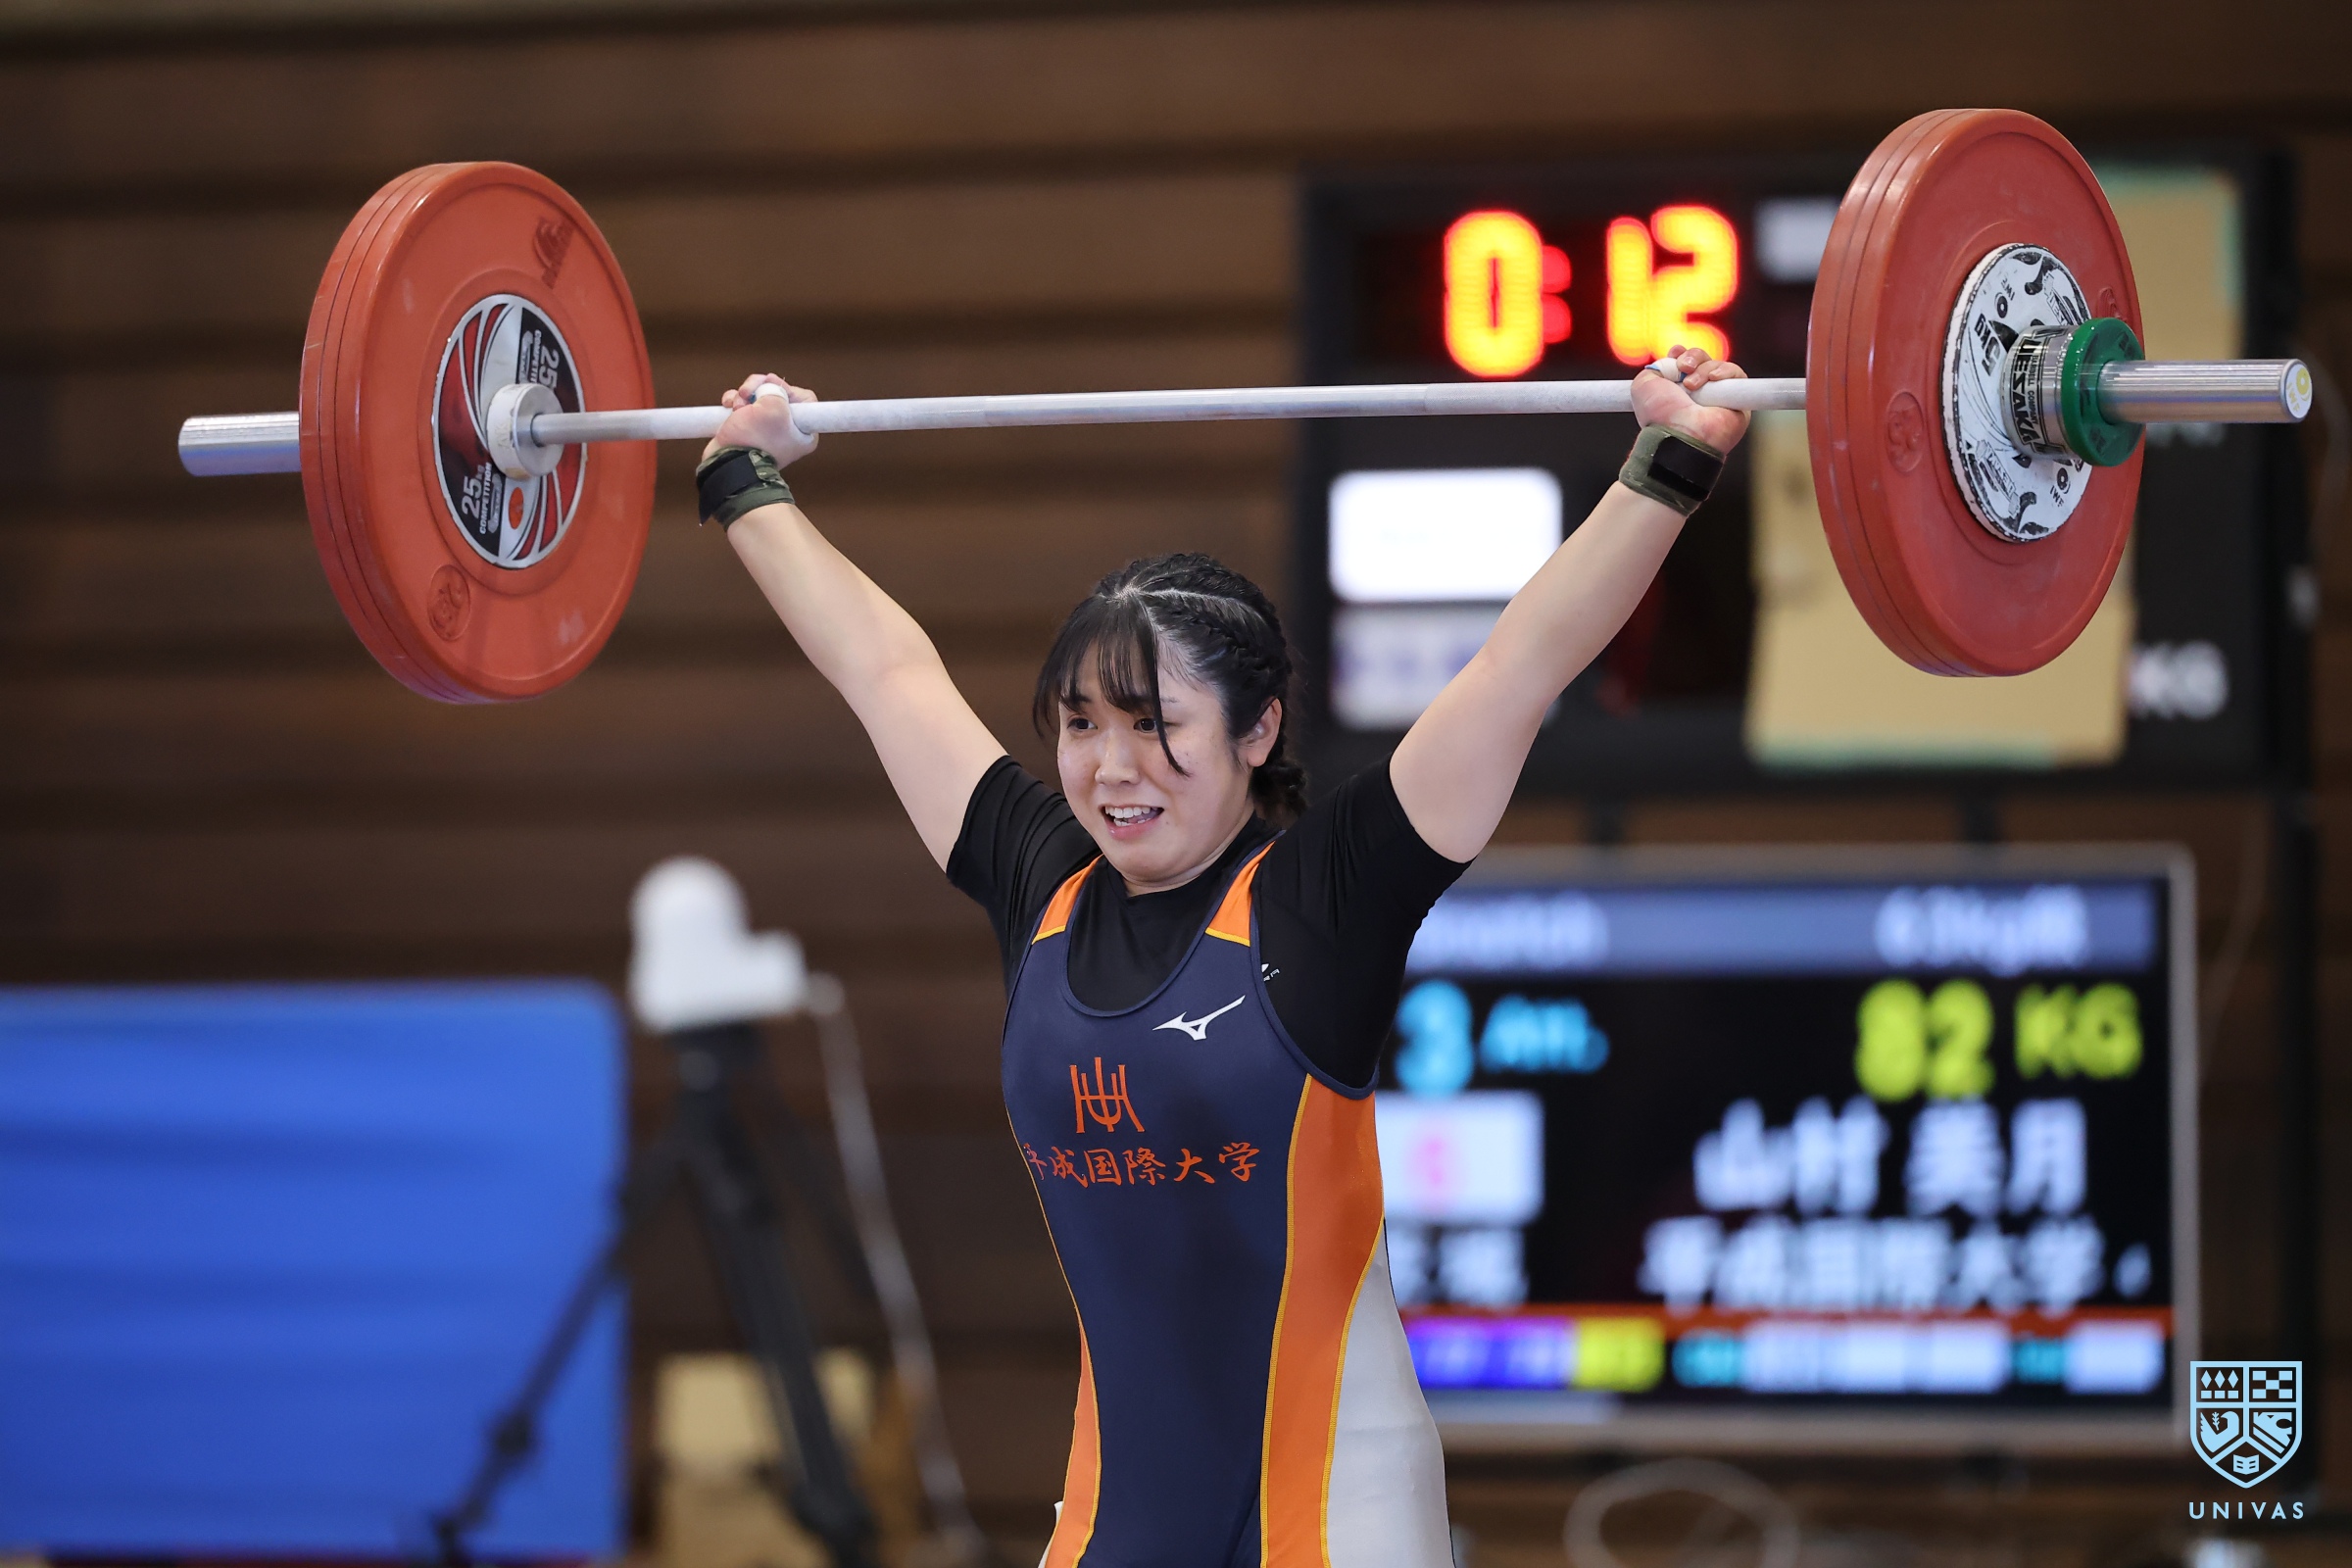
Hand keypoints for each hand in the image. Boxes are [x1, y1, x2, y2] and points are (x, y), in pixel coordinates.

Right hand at [703, 373, 818, 465]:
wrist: (728, 462)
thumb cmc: (755, 440)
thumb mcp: (774, 408)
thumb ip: (777, 390)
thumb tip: (767, 389)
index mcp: (804, 431)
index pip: (804, 398)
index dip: (787, 388)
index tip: (772, 387)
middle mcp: (787, 430)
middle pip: (778, 393)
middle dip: (759, 389)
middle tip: (747, 393)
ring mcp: (766, 429)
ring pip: (758, 397)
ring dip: (744, 395)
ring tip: (735, 406)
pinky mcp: (747, 428)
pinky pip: (743, 405)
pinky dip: (734, 401)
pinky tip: (727, 405)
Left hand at [1629, 345, 1749, 452]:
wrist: (1680, 434)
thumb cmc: (1660, 414)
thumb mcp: (1644, 385)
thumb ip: (1655, 369)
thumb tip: (1669, 362)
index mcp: (1677, 391)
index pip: (1686, 363)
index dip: (1682, 354)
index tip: (1676, 353)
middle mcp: (1698, 393)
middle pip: (1702, 360)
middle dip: (1692, 357)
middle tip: (1683, 368)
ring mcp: (1718, 396)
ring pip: (1717, 365)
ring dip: (1703, 369)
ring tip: (1691, 385)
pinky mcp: (1737, 400)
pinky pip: (1737, 374)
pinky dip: (1725, 372)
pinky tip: (1713, 379)